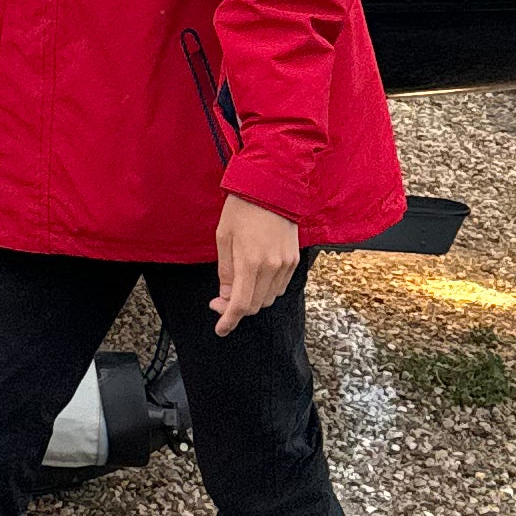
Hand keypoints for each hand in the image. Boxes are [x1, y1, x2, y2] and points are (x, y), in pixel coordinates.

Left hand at [211, 194, 298, 331]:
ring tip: (238, 284)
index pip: (241, 304)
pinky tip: (254, 276)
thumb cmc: (241, 208)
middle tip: (220, 299)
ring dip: (252, 298)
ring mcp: (286, 264)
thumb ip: (225, 271)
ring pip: (269, 298)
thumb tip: (225, 296)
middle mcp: (272, 267)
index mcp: (250, 262)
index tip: (221, 329)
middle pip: (255, 305)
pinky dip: (266, 289)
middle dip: (237, 308)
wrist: (271, 186)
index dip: (229, 320)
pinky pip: (280, 286)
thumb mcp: (223, 238)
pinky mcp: (294, 259)